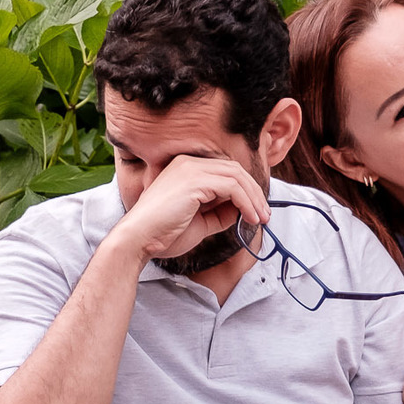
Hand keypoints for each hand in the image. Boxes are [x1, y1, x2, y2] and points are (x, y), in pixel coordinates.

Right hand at [108, 155, 269, 266]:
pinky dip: (246, 202)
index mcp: (185, 169)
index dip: (245, 189)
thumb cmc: (163, 234)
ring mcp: (191, 169)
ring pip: (237, 176)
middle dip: (254, 193)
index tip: (257, 210)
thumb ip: (219, 213)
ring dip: (254, 198)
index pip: (225, 171)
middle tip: (265, 215)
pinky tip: (250, 218)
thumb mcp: (199, 222)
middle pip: (235, 170)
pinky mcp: (195, 181)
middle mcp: (188, 163)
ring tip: (261, 219)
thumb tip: (242, 211)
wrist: (138, 240)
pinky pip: (232, 187)